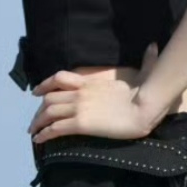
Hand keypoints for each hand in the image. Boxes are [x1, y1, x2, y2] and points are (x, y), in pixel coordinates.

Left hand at [28, 43, 166, 142]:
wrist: (144, 108)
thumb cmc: (145, 94)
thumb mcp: (144, 73)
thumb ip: (147, 61)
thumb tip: (154, 45)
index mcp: (90, 82)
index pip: (59, 78)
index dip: (44, 85)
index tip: (36, 92)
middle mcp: (80, 93)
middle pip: (49, 98)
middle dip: (39, 110)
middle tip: (35, 120)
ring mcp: (79, 108)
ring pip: (48, 113)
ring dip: (38, 123)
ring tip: (33, 132)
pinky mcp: (81, 124)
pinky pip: (55, 129)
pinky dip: (44, 134)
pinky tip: (39, 140)